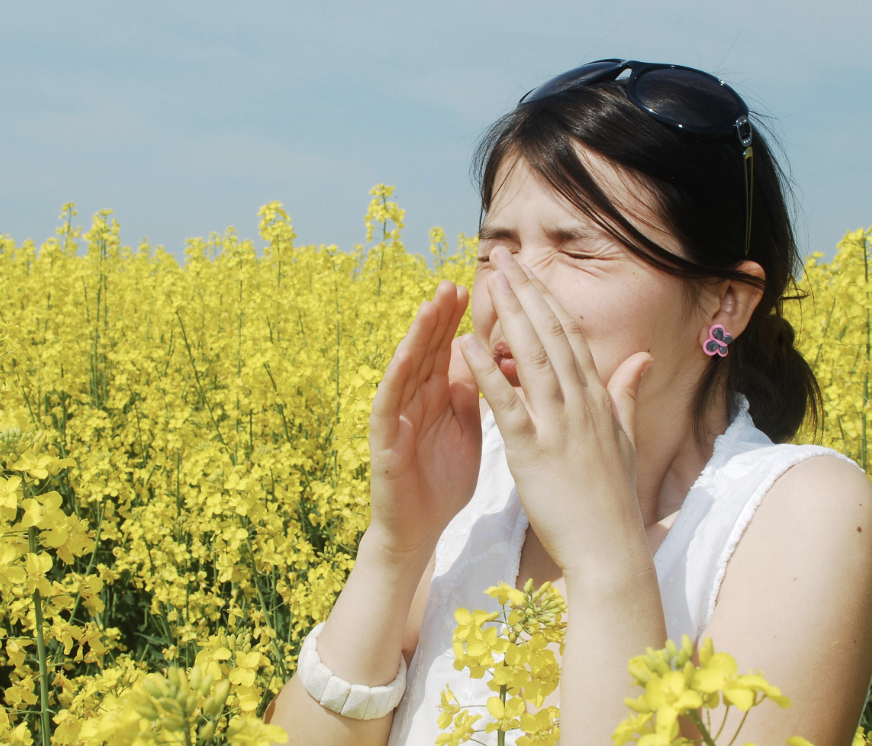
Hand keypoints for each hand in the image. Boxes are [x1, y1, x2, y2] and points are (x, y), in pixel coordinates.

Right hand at [366, 279, 482, 561]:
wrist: (420, 530)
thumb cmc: (443, 481)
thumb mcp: (467, 430)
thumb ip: (471, 395)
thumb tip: (486, 357)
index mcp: (438, 396)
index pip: (449, 349)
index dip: (460, 320)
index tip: (479, 288)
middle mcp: (415, 399)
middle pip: (427, 350)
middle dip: (440, 316)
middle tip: (453, 282)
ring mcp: (397, 417)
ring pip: (406, 368)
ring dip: (417, 336)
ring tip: (430, 306)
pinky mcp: (384, 441)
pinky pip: (388, 404)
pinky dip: (396, 378)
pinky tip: (406, 356)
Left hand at [457, 247, 652, 578]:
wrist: (610, 548)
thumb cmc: (612, 498)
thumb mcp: (624, 439)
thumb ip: (626, 394)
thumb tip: (642, 358)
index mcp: (597, 399)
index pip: (571, 336)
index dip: (548, 300)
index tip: (529, 273)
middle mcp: (581, 404)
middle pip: (552, 335)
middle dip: (527, 292)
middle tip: (504, 258)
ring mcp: (559, 425)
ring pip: (532, 358)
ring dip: (510, 316)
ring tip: (491, 282)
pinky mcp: (533, 451)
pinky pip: (507, 404)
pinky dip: (486, 372)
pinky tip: (466, 345)